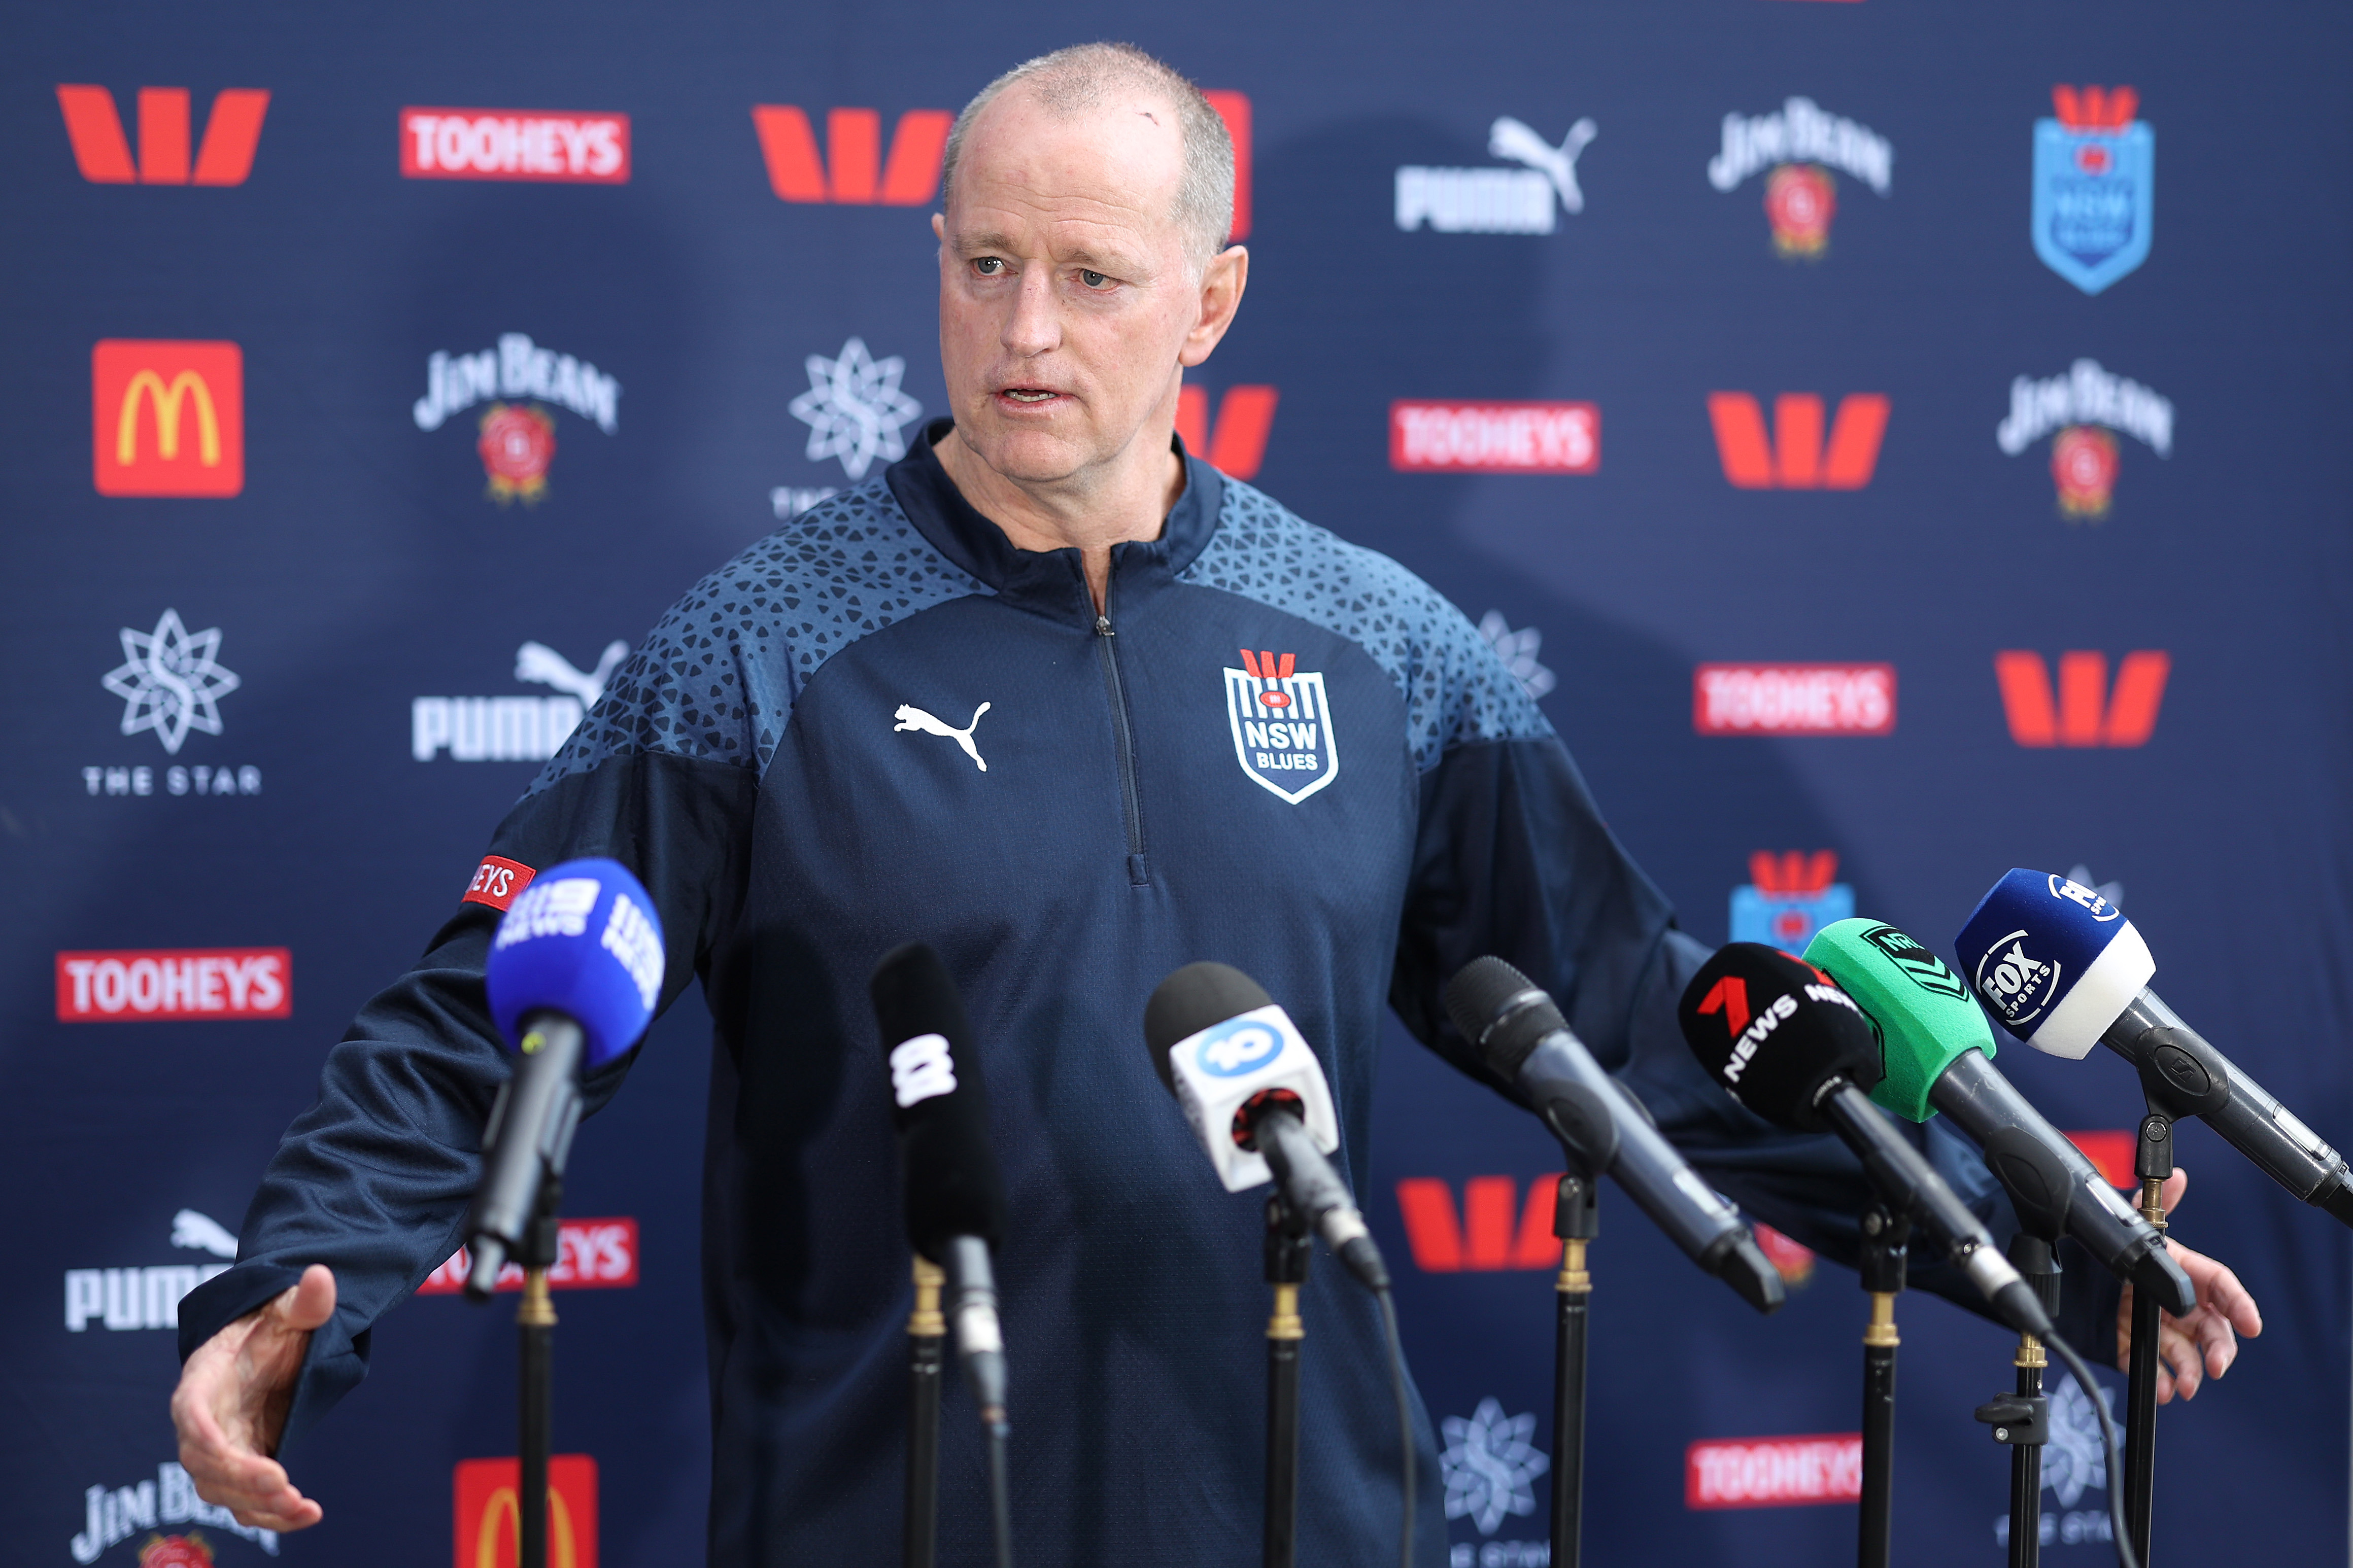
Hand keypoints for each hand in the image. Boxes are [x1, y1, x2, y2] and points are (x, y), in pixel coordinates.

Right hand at [169, 1263, 335, 1530]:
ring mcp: (220, 1448)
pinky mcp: (241, 1466)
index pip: (190, 1407)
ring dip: (256, 1505)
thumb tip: (321, 1276)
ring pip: (222, 1490)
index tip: (226, 1450)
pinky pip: (246, 1500)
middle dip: (237, 1477)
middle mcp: (202, 1420)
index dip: (202, 1432)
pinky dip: (272, 1515)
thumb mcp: (287, 1310)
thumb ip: (305, 1301)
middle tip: (281, 1486)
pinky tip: (307, 1515)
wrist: (267, 1350)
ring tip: (300, 1507)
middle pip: (203, 1460)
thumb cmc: (270, 1326)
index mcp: (205, 1377)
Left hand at [2115, 1167, 2263, 1402]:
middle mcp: (2174, 1301)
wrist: (2067, 1266)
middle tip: (2217, 1366)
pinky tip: (2160, 1389)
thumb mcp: (2131, 1223)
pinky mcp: (2131, 1341)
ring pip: (2184, 1352)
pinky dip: (2157, 1379)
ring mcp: (2155, 1323)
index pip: (2220, 1286)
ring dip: (2190, 1372)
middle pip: (2210, 1327)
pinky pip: (2148, 1364)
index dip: (2239, 1304)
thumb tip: (2177, 1177)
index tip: (2251, 1325)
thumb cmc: (2110, 1243)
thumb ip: (2155, 1203)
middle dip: (2219, 1349)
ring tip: (2186, 1386)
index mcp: (2182, 1272)